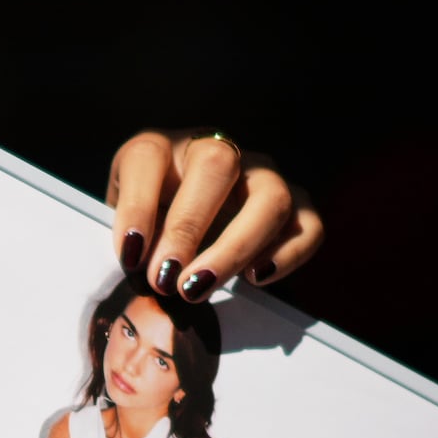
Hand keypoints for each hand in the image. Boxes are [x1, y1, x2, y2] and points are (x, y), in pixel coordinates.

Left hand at [109, 131, 322, 305]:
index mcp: (161, 149)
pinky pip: (308, 225)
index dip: (136, 204)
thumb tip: (145, 276)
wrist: (188, 229)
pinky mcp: (295, 204)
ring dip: (235, 247)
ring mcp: (260, 175)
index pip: (147, 157)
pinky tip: (254, 279)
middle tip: (164, 279)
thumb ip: (133, 245)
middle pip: (217, 166)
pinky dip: (288, 254)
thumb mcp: (129, 229)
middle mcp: (216, 151)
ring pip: (270, 196)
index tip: (130, 254)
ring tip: (199, 288)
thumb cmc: (151, 228)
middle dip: (188, 227)